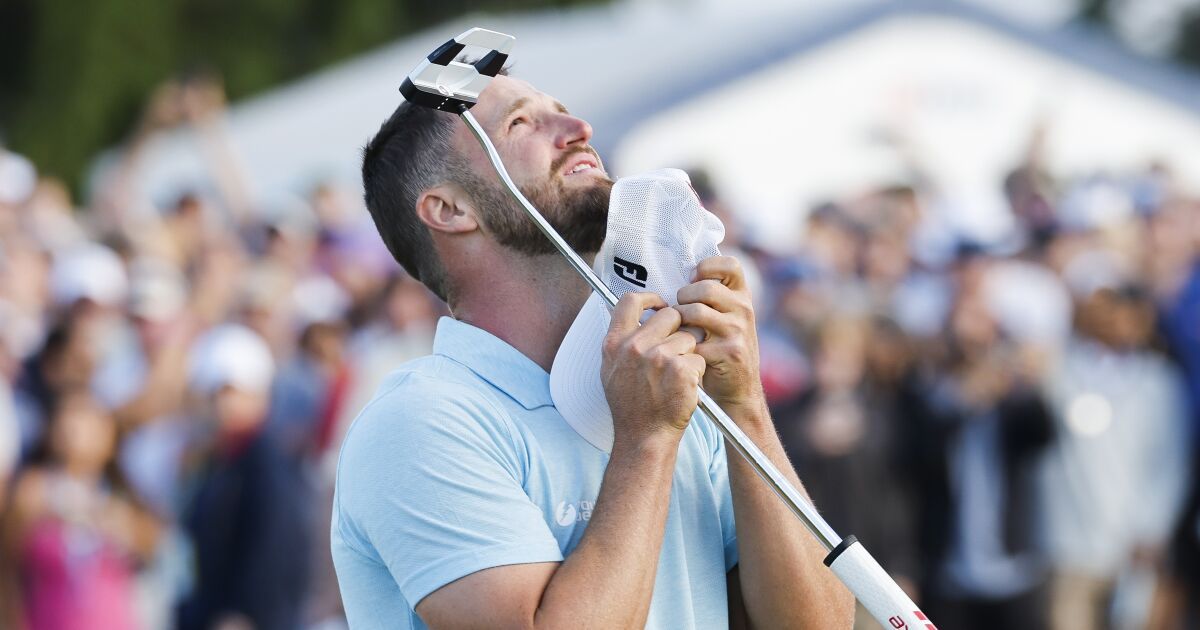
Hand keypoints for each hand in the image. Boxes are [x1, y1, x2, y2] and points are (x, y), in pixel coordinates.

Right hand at [602, 292, 706, 446]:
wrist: (644, 437)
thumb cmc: (631, 406)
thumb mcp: (611, 371)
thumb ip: (621, 342)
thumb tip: (634, 316)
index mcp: (614, 344)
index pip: (630, 300)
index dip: (650, 298)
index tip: (661, 306)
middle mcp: (633, 347)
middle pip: (670, 315)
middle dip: (678, 329)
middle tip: (676, 352)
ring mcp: (657, 357)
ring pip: (688, 337)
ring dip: (688, 355)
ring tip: (676, 377)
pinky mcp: (680, 370)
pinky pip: (699, 358)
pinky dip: (697, 373)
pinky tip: (684, 388)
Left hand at [674, 256, 764, 412]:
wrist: (739, 388)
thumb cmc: (722, 347)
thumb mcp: (725, 316)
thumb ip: (711, 296)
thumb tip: (682, 274)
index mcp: (742, 296)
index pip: (730, 264)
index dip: (707, 267)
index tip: (693, 280)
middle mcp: (744, 309)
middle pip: (705, 287)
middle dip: (683, 297)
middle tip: (680, 312)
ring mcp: (738, 330)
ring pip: (696, 311)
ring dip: (679, 321)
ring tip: (679, 330)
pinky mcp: (728, 352)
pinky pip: (693, 339)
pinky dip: (682, 345)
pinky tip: (684, 350)